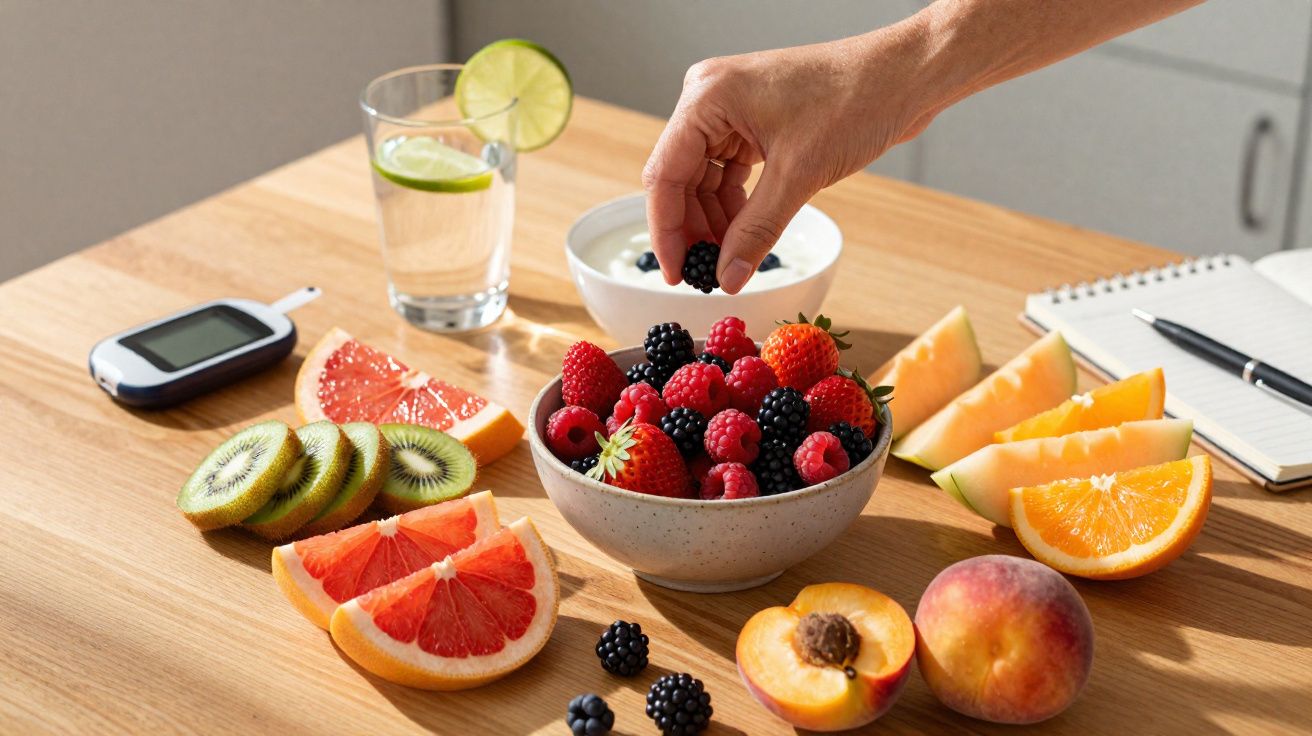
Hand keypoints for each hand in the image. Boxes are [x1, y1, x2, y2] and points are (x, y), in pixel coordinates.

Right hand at [641, 25, 936, 293]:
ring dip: (715, 222)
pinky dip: (735, 206)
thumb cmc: (857, 99)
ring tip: (728, 261)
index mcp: (708, 97)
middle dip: (693, 229)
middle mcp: (711, 98)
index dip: (667, 230)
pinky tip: (743, 236)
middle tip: (705, 275)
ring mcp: (732, 109)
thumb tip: (727, 277)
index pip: (665, 174)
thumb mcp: (799, 175)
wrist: (905, 76)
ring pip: (704, 179)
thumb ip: (756, 231)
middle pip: (681, 178)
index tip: (676, 274)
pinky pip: (729, 172)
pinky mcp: (754, 122)